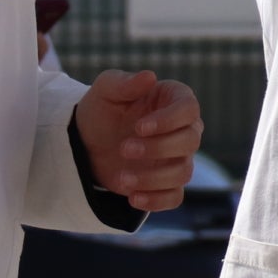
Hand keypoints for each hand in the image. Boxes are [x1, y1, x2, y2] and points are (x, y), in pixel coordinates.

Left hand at [72, 70, 203, 211]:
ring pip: (183, 172)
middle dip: (158, 148)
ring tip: (122, 177)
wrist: (87, 143)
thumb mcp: (105, 91)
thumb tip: (149, 77)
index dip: (169, 120)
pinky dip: (156, 200)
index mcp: (173, 101)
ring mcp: (177, 159)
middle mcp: (183, 130)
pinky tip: (131, 197)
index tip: (139, 127)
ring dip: (153, 178)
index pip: (189, 109)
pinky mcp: (166, 184)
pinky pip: (174, 197)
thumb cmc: (102, 110)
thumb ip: (124, 82)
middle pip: (190, 141)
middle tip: (124, 148)